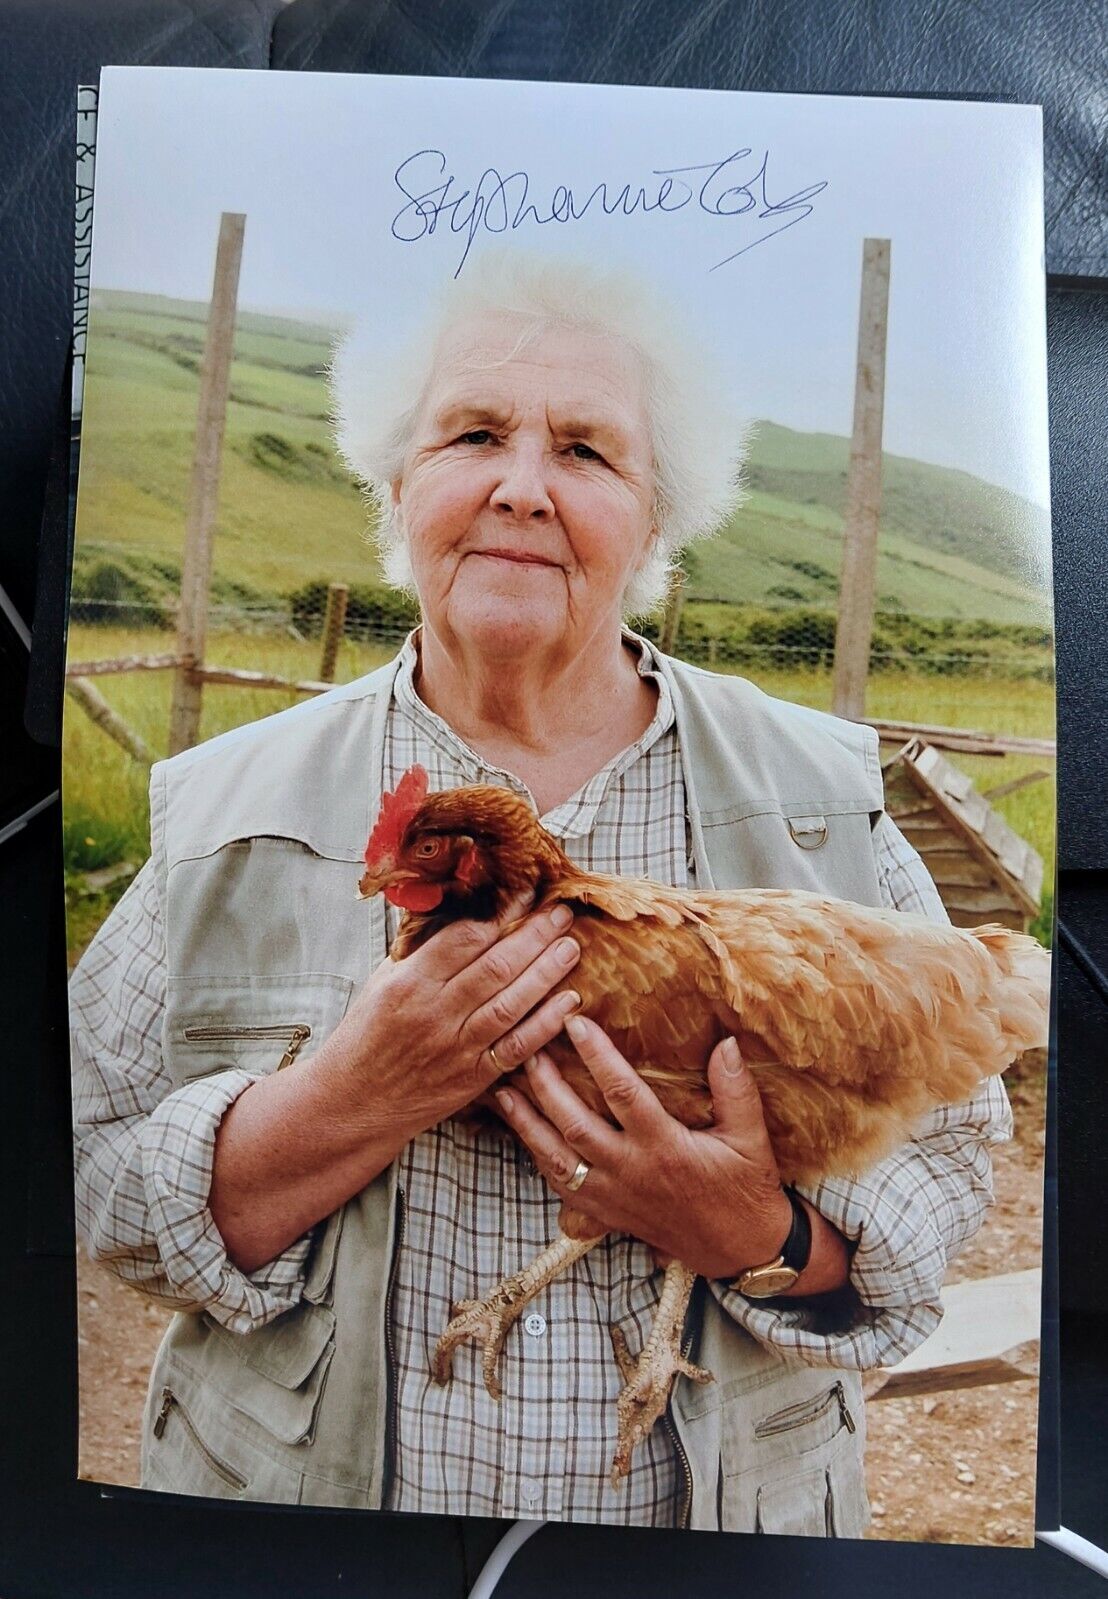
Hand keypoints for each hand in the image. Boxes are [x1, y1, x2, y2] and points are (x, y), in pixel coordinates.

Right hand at [317, 891, 582, 1143]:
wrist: (352, 1103)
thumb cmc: (365, 1037)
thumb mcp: (381, 983)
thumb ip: (420, 952)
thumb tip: (461, 913)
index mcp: (409, 983)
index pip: (464, 938)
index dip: (501, 914)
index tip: (526, 896)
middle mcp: (434, 1013)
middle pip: (496, 966)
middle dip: (534, 936)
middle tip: (562, 913)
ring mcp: (456, 1048)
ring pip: (512, 1003)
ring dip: (547, 973)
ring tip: (571, 947)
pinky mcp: (472, 1078)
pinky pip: (517, 1047)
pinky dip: (546, 1024)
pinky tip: (569, 1002)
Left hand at [494, 1018, 794, 1279]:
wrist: (739, 1249)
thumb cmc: (745, 1188)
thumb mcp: (751, 1137)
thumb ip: (736, 1089)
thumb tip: (725, 1043)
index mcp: (666, 1148)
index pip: (623, 1093)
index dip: (597, 1055)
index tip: (576, 1023)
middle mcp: (632, 1171)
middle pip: (575, 1125)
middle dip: (545, 1087)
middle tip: (529, 1050)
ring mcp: (613, 1196)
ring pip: (556, 1159)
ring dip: (527, 1124)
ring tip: (504, 1092)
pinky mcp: (605, 1214)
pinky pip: (560, 1187)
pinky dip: (537, 1159)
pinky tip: (523, 1135)